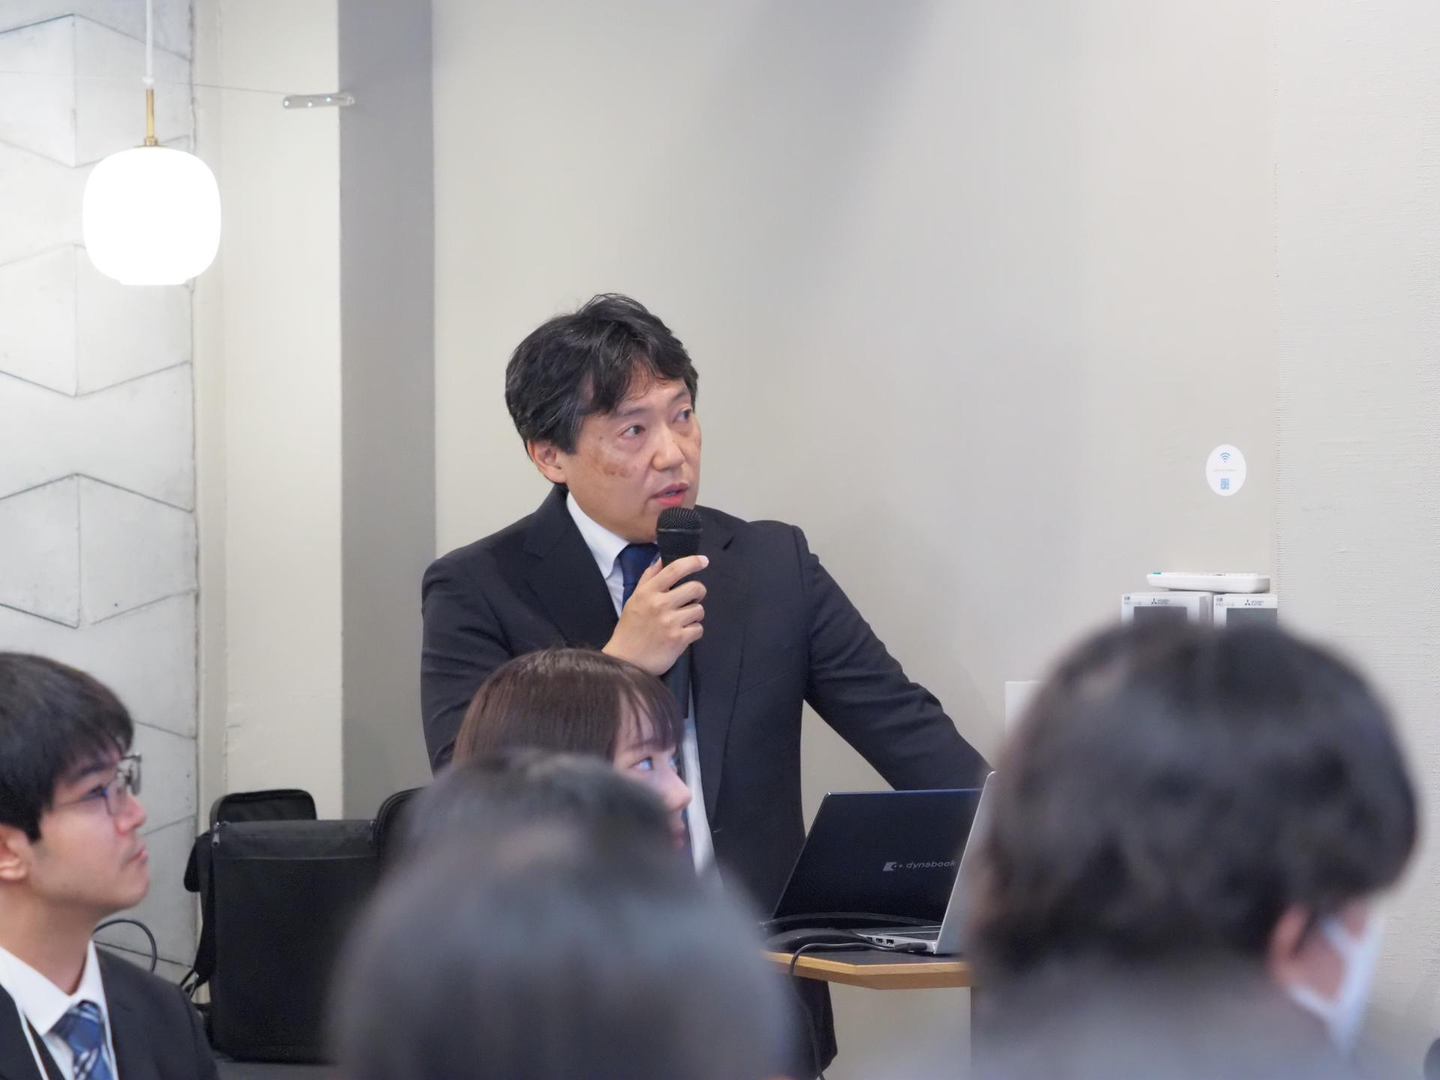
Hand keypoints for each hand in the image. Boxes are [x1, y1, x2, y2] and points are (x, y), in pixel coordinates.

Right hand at [603, 554, 707, 674]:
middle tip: (691, 600)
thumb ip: (648, 579)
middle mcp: (660, 604)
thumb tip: (661, 560)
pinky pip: (699, 629)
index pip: (674, 569)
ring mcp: (671, 622)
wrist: (626, 661)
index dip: (693, 562)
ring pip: (699, 610)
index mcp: (648, 592)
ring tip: (682, 621)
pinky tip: (682, 635)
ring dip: (694, 615)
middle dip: (698, 593)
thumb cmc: (630, 629)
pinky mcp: (679, 639)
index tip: (704, 561)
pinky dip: (693, 631)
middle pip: (695, 588)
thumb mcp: (634, 599)